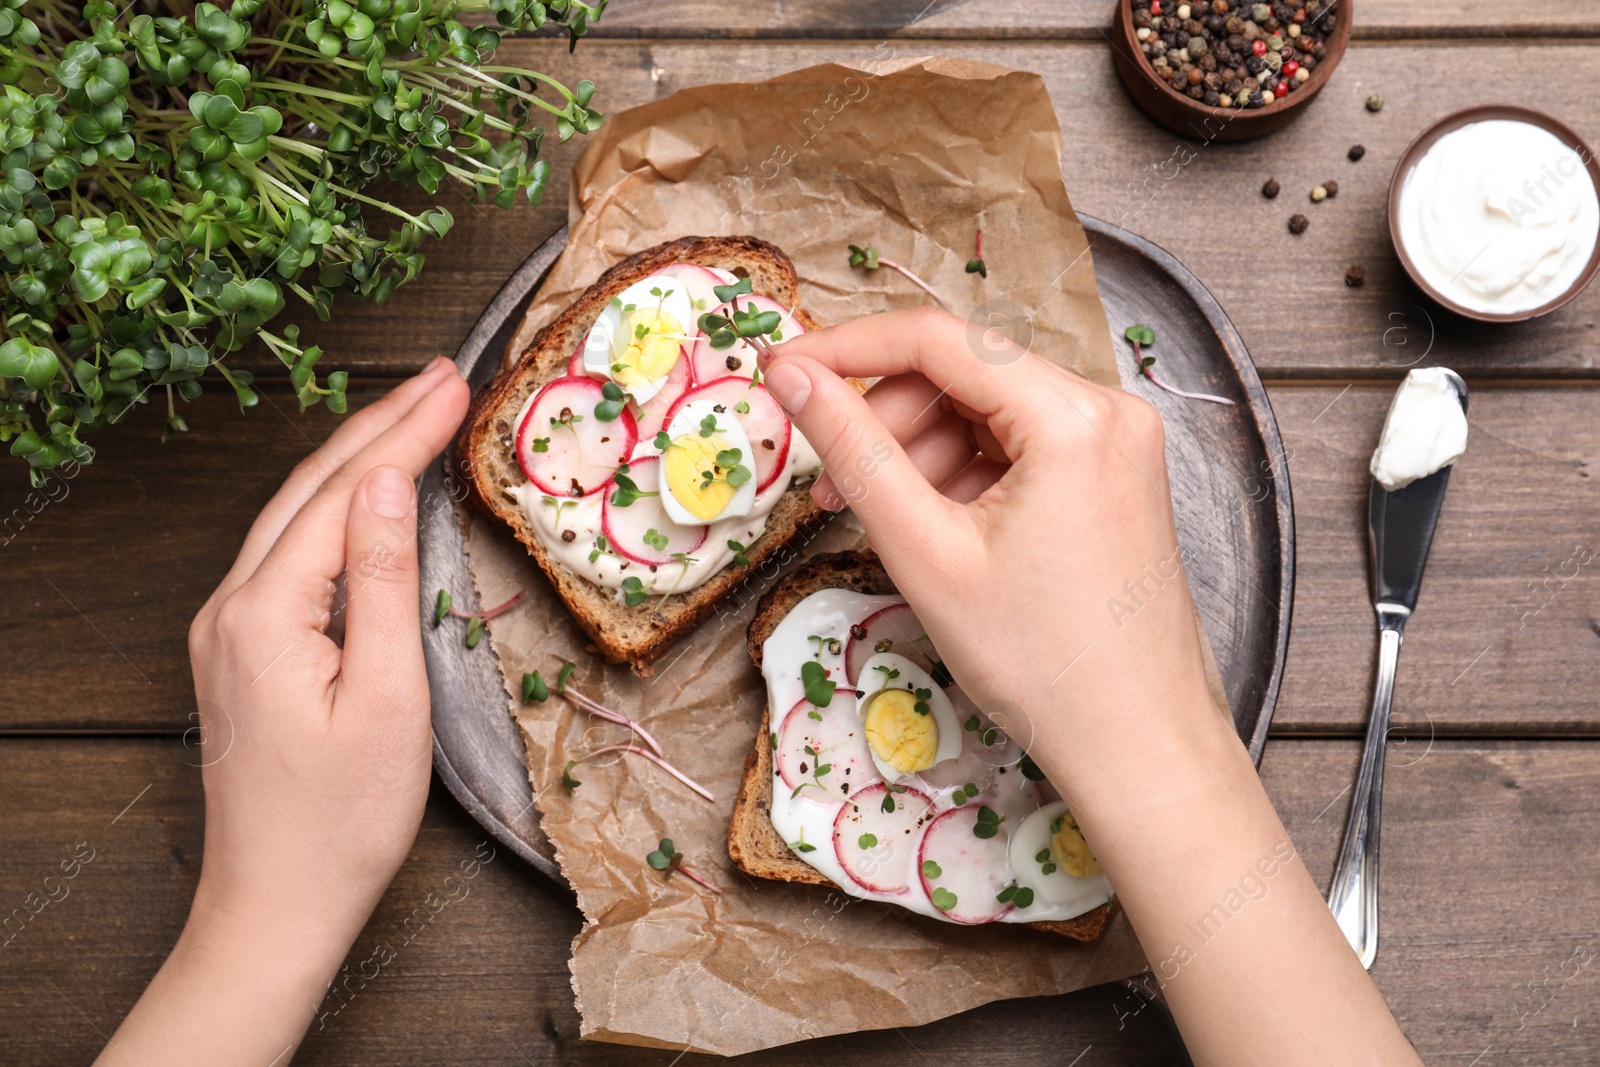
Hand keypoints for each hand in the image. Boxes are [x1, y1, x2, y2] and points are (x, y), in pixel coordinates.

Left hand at [100, 358, 469, 1065]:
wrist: (276, 904)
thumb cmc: (341, 820)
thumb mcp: (386, 699)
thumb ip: (381, 580)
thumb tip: (387, 483)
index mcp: (263, 612)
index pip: (346, 493)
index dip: (405, 432)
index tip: (457, 381)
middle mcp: (230, 606)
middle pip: (309, 487)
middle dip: (379, 423)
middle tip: (442, 375)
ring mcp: (228, 627)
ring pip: (294, 513)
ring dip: (356, 458)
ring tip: (414, 411)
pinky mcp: (241, 649)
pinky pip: (288, 552)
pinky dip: (336, 506)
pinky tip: (367, 492)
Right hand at [763, 310, 1420, 1066]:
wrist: (1137, 746)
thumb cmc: (1039, 662)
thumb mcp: (926, 551)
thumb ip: (853, 451)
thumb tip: (789, 375)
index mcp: (1073, 414)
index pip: (938, 339)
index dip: (847, 347)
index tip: (779, 371)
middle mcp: (1108, 408)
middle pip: (964, 374)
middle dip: (885, 418)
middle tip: (825, 481)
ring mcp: (1117, 444)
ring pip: (986, 413)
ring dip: (918, 451)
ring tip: (870, 516)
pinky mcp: (1113, 478)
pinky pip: (1017, 449)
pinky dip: (961, 476)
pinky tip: (927, 527)